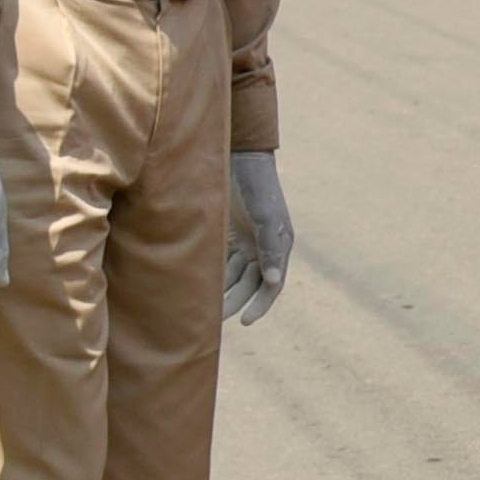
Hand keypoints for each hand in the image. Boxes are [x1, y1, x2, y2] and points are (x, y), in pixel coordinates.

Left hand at [225, 148, 294, 327]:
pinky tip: (200, 284)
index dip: (260, 305)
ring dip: (225, 291)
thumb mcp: (265, 217)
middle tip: (217, 319)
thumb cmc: (256, 187)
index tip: (244, 321)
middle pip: (251, 285)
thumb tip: (274, 282)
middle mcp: (264, 248)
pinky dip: (215, 274)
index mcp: (279, 246)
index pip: (272, 285)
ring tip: (207, 307)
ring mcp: (246, 241)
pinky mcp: (230, 234)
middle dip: (237, 302)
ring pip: (236, 276)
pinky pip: (223, 261)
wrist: (239, 158)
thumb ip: (270, 248)